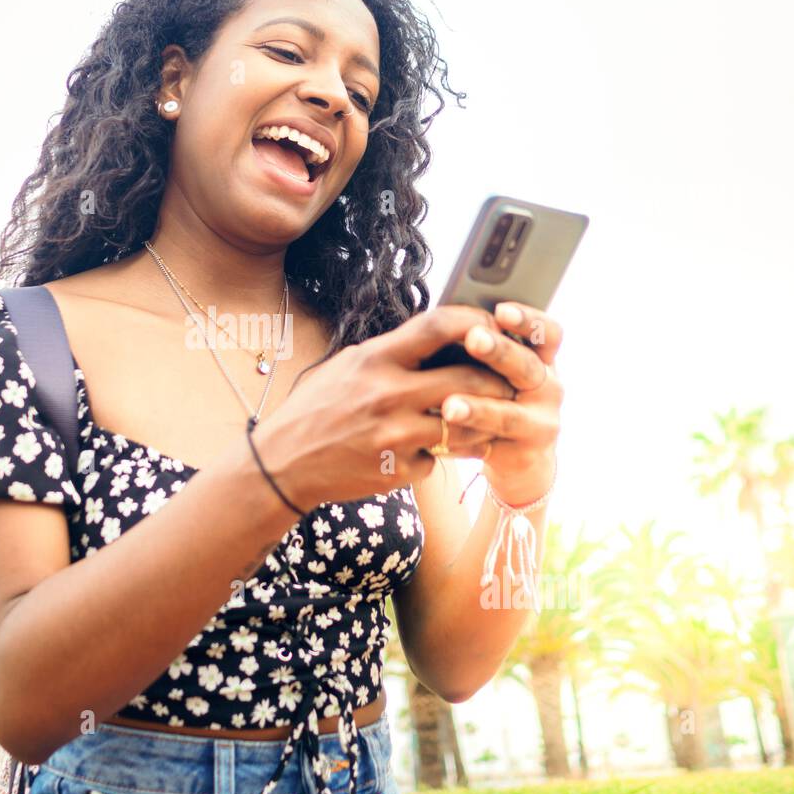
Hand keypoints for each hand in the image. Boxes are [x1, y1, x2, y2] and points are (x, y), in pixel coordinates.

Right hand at [248, 305, 522, 510]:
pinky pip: (439, 459)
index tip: (492, 328)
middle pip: (469, 381)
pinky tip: (429, 449)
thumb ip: (394, 352)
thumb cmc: (317, 407)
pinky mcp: (398, 471)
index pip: (439, 326)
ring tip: (487, 417)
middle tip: (509, 381)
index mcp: (375, 359)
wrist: (284, 462)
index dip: (476, 323)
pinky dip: (439, 454)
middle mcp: (387, 394)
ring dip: (483, 422)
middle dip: (497, 381)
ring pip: (466, 426)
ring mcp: (395, 436)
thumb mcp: (349, 365)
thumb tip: (442, 334)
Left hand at [444, 300, 562, 505]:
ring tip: (449, 406)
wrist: (520, 459)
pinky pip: (490, 447)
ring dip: (478, 408)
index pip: (546, 333)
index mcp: (541, 360)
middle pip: (528, 367)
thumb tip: (443, 321)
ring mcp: (540, 425)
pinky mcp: (523, 456)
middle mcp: (548, 389)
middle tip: (474, 339)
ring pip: (508, 415)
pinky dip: (463, 442)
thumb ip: (482, 350)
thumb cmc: (498, 399)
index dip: (529, 320)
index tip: (502, 310)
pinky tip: (438, 440)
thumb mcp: (500, 372)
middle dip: (500, 352)